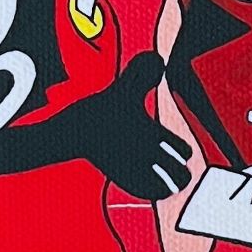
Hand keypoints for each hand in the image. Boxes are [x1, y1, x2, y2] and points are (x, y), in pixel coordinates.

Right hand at [65, 52, 192, 199]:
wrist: (70, 132)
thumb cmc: (100, 109)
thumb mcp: (123, 88)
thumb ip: (142, 73)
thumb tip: (158, 58)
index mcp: (149, 132)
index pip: (181, 150)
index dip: (182, 151)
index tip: (176, 149)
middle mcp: (144, 153)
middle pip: (179, 175)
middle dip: (181, 173)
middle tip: (175, 169)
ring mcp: (132, 168)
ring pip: (165, 188)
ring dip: (169, 184)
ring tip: (165, 180)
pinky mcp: (120, 178)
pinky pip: (146, 193)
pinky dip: (152, 190)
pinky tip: (149, 184)